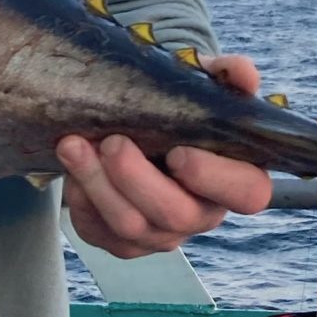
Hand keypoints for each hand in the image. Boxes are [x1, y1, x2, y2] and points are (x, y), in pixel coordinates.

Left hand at [57, 53, 272, 258]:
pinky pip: (98, 231)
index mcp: (237, 180)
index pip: (246, 194)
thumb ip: (228, 76)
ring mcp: (163, 235)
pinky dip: (80, 198)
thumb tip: (242, 72)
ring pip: (130, 226)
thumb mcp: (203, 87)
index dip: (213, 178)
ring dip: (97, 183)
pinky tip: (71, 166)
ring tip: (72, 145)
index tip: (179, 151)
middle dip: (137, 179)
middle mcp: (203, 215)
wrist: (138, 130)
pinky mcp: (123, 243)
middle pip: (176, 214)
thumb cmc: (180, 112)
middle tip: (112, 142)